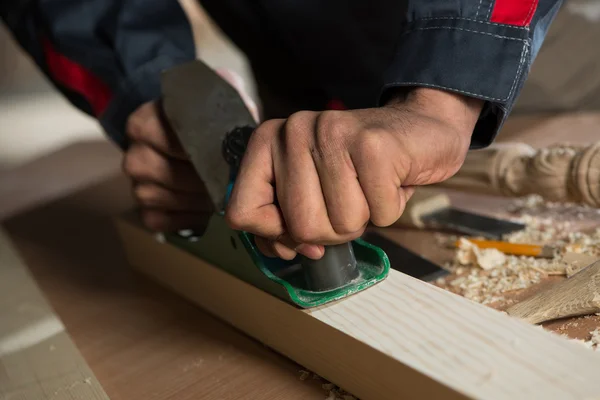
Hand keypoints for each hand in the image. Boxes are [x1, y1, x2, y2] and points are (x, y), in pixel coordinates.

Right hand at [123, 68, 257, 232]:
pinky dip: (193, 217)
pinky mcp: (145, 212)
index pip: (178, 143)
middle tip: (235, 178)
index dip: (209, 152)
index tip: (231, 155)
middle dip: (210, 180)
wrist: (179, 137)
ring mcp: (137, 186)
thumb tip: (246, 115)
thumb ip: (227, 102)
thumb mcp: (213, 101)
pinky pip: (169, 222)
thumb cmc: (202, 122)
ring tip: (225, 191)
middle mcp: (135, 156)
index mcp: (144, 124)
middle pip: (177, 176)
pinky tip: (207, 207)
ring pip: (175, 200)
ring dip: (204, 199)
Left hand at [226, 88, 482, 259]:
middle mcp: (293, 131)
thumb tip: (283, 250)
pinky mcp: (372, 145)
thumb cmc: (359, 170)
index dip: (274, 235)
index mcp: (267, 141)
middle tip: (349, 201)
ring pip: (340, 224)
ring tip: (369, 188)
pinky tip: (390, 181)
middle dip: (332, 230)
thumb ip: (283, 224)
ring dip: (363, 219)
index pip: (241, 212)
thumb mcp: (311, 194)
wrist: (419, 132)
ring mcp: (332, 133)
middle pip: (299, 226)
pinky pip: (378, 215)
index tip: (302, 231)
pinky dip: (389, 210)